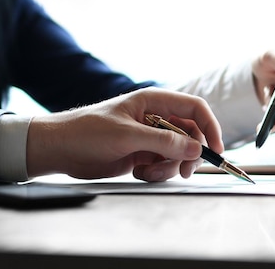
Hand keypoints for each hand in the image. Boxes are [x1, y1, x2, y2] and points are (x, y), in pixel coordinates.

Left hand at [26, 87, 224, 181]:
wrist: (59, 149)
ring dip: (170, 166)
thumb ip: (164, 142)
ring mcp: (151, 137)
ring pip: (179, 153)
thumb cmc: (87, 132)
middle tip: (185, 171)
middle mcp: (157, 118)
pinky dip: (157, 173)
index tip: (215, 148)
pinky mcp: (144, 154)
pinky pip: (164, 164)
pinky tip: (139, 172)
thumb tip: (195, 149)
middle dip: (189, 154)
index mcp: (155, 102)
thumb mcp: (128, 136)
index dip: (210, 127)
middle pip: (191, 134)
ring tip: (149, 172)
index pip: (195, 109)